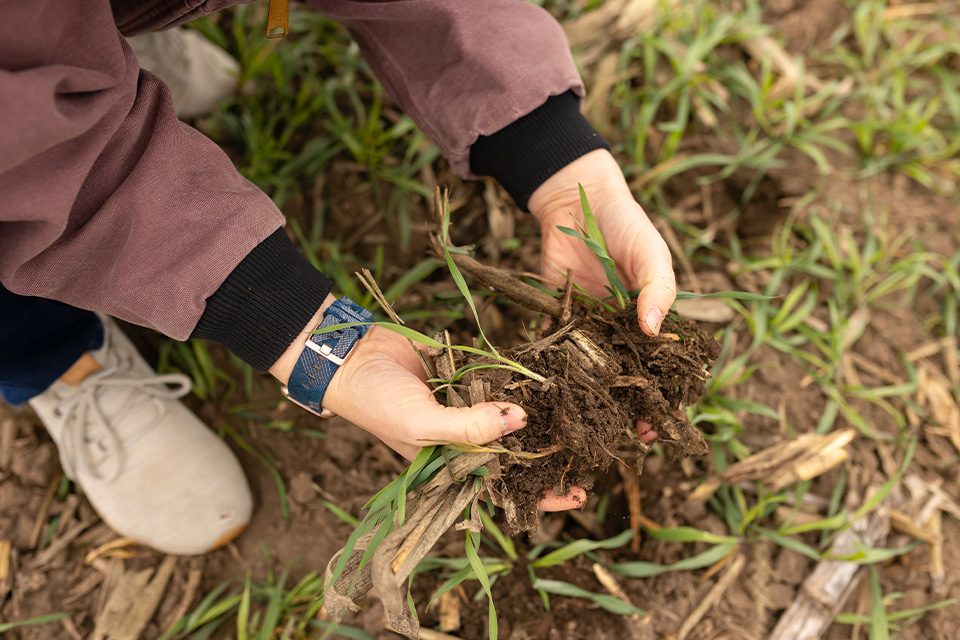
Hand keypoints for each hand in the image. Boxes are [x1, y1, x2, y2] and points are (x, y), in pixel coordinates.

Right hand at [270, 295, 581, 510]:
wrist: (351, 355)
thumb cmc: (377, 403)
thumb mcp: (422, 425)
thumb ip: (469, 428)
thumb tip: (520, 420)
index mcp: (451, 463)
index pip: (502, 487)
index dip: (539, 494)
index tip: (579, 493)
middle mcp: (464, 438)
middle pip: (515, 449)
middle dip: (549, 450)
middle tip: (592, 447)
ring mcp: (466, 404)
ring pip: (511, 413)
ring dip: (540, 413)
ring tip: (580, 414)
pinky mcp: (466, 374)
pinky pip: (499, 379)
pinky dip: (518, 379)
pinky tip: (548, 378)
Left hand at [527, 150, 672, 507]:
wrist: (576, 199)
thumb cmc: (625, 224)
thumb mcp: (650, 253)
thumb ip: (657, 289)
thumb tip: (654, 331)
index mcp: (652, 323)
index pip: (664, 373)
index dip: (663, 404)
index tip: (656, 429)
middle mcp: (622, 333)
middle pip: (627, 384)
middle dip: (625, 415)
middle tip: (618, 442)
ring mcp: (590, 329)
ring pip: (592, 375)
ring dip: (590, 403)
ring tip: (585, 431)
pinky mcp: (559, 320)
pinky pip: (557, 351)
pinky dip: (554, 373)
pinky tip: (549, 398)